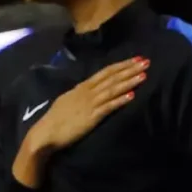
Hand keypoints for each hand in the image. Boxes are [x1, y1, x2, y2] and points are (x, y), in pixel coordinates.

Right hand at [17, 57, 148, 186]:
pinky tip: (132, 95)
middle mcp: (87, 92)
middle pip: (111, 77)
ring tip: (143, 75)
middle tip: (146, 61)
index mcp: (82, 87)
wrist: (46, 132)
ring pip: (112, 89)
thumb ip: (82, 94)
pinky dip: (120, 100)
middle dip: (129, 69)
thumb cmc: (57, 119)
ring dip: (129, 81)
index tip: (135, 58)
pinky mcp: (91, 117)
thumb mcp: (69, 100)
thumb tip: (92, 88)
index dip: (121, 65)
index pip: (105, 72)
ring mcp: (89, 103)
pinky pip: (108, 107)